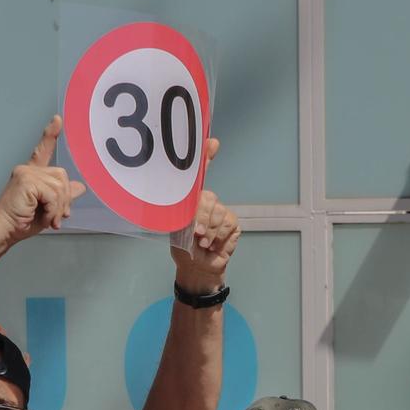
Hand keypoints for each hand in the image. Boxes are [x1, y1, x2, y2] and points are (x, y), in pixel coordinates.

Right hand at [0, 117, 88, 245]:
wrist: (5, 231)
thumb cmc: (22, 222)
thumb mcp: (49, 209)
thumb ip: (63, 196)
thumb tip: (80, 187)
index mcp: (31, 174)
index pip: (42, 151)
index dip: (50, 135)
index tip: (57, 120)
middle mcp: (27, 170)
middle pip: (62, 175)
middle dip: (64, 199)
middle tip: (57, 218)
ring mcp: (26, 173)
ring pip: (59, 186)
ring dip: (58, 207)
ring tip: (49, 220)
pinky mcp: (26, 180)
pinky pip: (53, 194)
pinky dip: (52, 209)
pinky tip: (45, 218)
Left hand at [169, 142, 239, 287]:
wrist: (195, 267)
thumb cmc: (183, 245)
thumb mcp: (176, 226)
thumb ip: (182, 210)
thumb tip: (186, 198)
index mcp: (192, 198)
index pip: (200, 171)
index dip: (207, 155)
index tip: (213, 143)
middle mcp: (209, 200)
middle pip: (209, 198)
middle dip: (201, 217)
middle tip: (195, 233)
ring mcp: (222, 211)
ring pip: (219, 213)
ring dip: (208, 232)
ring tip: (201, 243)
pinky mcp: (232, 224)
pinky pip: (228, 224)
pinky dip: (218, 237)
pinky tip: (212, 245)